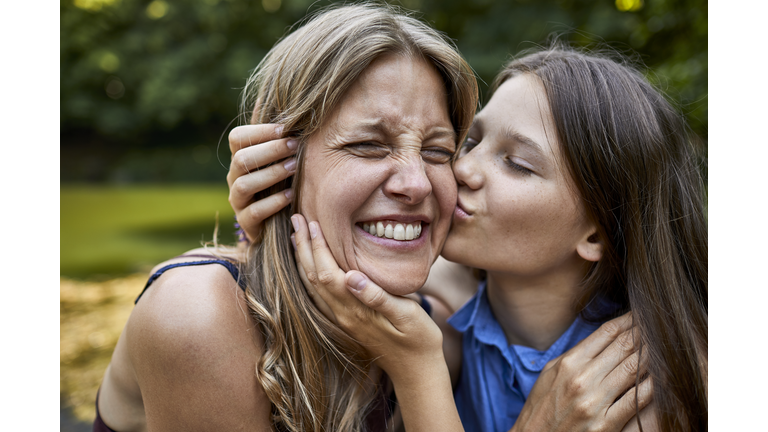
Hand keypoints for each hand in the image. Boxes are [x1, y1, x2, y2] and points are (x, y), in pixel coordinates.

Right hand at [227, 124, 296, 241]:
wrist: (277, 224)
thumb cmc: (282, 184)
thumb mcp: (281, 160)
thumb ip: (280, 137)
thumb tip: (282, 100)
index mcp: (240, 158)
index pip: (237, 137)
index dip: (260, 131)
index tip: (286, 129)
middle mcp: (234, 178)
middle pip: (241, 159)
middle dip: (270, 150)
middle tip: (295, 145)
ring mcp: (237, 201)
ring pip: (245, 184)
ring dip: (272, 174)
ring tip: (295, 168)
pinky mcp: (246, 223)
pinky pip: (254, 212)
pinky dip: (273, 202)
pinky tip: (291, 195)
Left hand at [290, 214, 462, 431]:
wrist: (417, 371)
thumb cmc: (418, 339)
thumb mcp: (406, 315)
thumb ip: (378, 297)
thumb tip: (351, 277)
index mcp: (355, 310)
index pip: (328, 273)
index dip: (318, 247)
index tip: (312, 222)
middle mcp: (343, 315)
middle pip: (313, 277)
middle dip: (303, 247)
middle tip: (295, 219)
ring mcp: (342, 320)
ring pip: (313, 286)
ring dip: (303, 259)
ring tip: (297, 236)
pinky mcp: (346, 322)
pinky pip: (320, 295)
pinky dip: (310, 275)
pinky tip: (310, 265)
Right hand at [511, 313, 653, 431]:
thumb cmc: (543, 407)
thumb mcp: (551, 373)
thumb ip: (576, 355)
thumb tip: (603, 339)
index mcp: (568, 363)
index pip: (606, 333)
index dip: (628, 320)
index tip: (641, 315)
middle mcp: (582, 379)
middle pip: (623, 347)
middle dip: (644, 333)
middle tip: (660, 324)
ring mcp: (595, 402)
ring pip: (634, 369)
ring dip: (653, 354)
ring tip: (665, 345)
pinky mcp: (605, 424)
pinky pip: (636, 400)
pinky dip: (652, 386)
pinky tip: (663, 377)